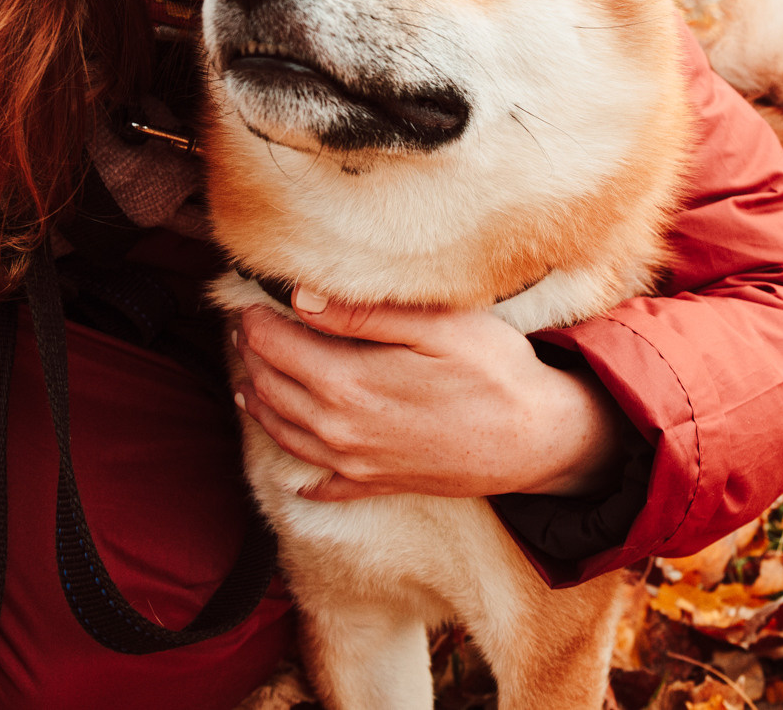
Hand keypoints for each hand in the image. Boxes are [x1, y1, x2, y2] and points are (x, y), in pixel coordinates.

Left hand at [231, 289, 633, 501]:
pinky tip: (296, 472)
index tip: (249, 300)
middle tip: (246, 329)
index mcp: (349, 384)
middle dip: (252, 356)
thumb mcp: (439, 326)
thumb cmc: (496, 373)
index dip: (257, 321)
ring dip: (260, 402)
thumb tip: (301, 299)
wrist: (537, 441)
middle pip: (271, 389)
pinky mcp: (377, 483)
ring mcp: (356, 463)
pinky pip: (320, 482)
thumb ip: (366, 314)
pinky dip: (300, 473)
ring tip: (250, 378)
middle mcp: (339, 429)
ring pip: (285, 433)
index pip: (277, 347)